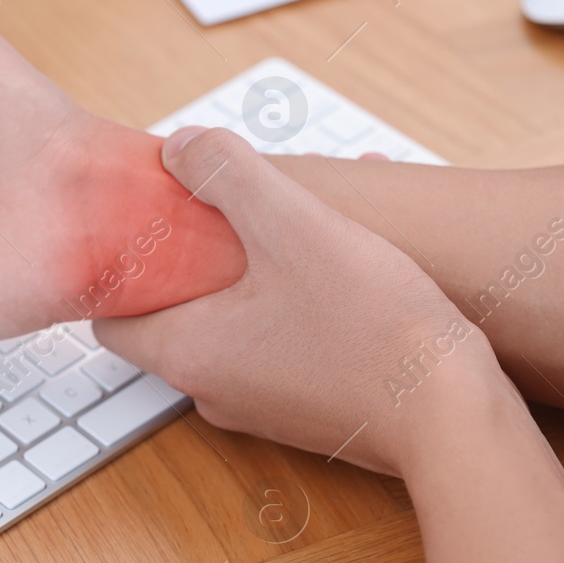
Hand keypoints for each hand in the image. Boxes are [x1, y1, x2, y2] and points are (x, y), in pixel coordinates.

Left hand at [96, 127, 505, 476]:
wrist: (455, 416)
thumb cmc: (374, 327)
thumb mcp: (294, 224)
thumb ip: (227, 175)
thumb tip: (179, 146)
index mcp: (187, 353)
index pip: (108, 318)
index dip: (123, 267)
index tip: (152, 224)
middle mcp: (212, 391)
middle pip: (172, 318)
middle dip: (194, 262)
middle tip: (226, 215)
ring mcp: (261, 409)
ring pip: (230, 329)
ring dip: (250, 280)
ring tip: (292, 229)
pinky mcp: (307, 413)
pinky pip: (277, 349)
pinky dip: (289, 308)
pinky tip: (337, 269)